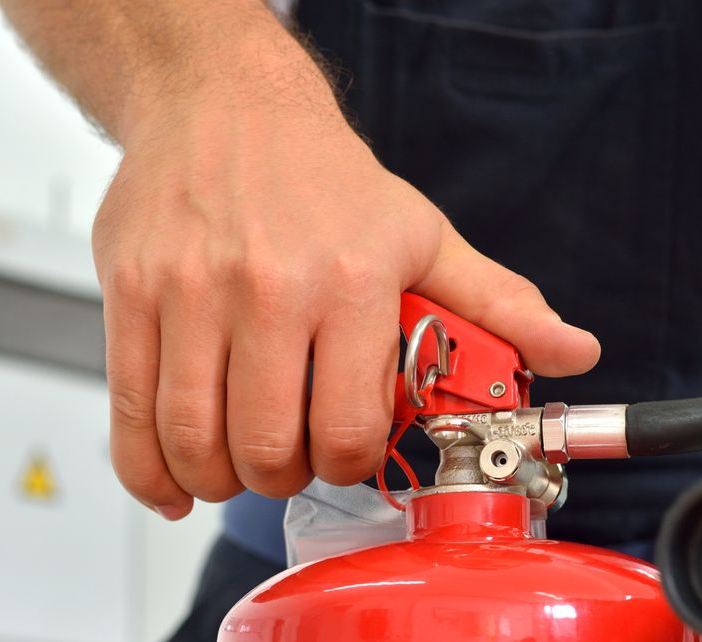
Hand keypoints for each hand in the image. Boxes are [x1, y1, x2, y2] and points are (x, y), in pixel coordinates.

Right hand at [94, 76, 598, 519]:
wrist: (223, 101)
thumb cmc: (323, 176)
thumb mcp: (425, 235)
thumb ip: (499, 304)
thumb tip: (573, 352)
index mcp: (352, 280)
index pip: (347, 425)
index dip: (348, 461)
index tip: (345, 451)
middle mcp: (267, 288)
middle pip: (267, 447)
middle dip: (286, 476)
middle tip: (293, 459)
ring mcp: (188, 293)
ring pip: (194, 440)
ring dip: (222, 478)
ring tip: (242, 463)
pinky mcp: (127, 294)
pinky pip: (128, 413)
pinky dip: (149, 469)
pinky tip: (176, 479)